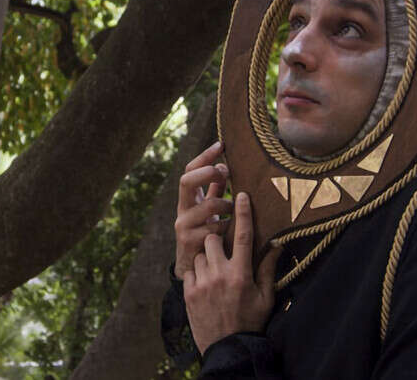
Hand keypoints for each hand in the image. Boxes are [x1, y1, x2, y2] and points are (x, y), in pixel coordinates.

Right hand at [174, 141, 232, 280]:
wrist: (193, 271)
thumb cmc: (206, 236)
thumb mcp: (208, 212)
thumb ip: (214, 191)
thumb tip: (226, 166)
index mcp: (188, 200)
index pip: (190, 170)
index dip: (204, 156)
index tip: (221, 144)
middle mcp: (181, 210)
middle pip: (187, 180)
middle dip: (208, 172)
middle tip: (225, 172)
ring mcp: (183, 226)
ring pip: (209, 206)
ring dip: (227, 205)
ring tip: (235, 211)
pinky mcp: (189, 242)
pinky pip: (215, 228)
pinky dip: (228, 227)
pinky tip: (232, 232)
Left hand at [183, 192, 281, 353]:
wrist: (227, 348)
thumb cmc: (250, 322)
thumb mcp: (266, 298)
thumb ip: (269, 270)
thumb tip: (277, 245)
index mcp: (241, 274)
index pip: (242, 236)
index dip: (243, 212)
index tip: (242, 194)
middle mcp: (220, 274)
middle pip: (213, 238)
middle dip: (217, 240)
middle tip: (224, 253)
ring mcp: (202, 283)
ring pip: (200, 253)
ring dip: (207, 258)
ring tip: (216, 273)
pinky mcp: (188, 292)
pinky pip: (190, 270)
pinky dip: (197, 273)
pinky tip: (206, 285)